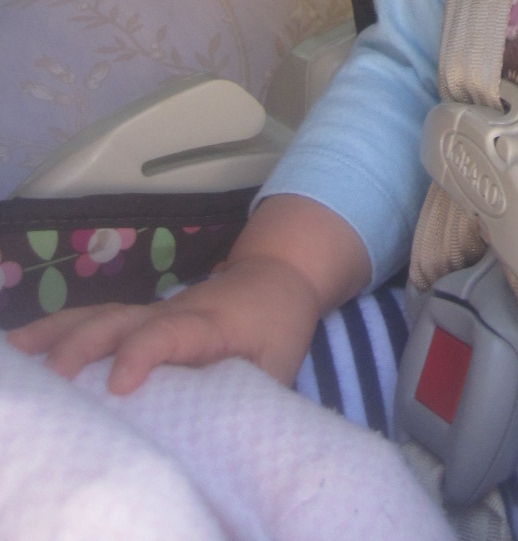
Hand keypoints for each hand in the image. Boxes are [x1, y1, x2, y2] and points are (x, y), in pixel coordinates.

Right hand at [6, 252, 323, 392]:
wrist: (278, 277)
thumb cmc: (277, 327)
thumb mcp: (277, 367)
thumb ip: (248, 403)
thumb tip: (225, 454)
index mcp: (209, 325)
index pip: (171, 333)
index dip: (143, 353)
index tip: (119, 384)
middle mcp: (171, 313)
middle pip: (120, 320)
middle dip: (83, 346)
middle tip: (53, 380)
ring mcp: (151, 312)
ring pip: (100, 315)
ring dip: (57, 335)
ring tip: (16, 355)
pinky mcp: (139, 317)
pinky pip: (94, 320)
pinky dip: (57, 331)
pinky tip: (22, 346)